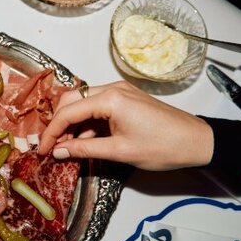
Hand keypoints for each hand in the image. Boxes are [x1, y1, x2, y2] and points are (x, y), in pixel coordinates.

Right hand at [37, 80, 213, 170]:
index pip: (68, 111)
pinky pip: (96, 107)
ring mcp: (119, 92)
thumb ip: (85, 149)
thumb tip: (59, 152)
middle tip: (50, 146)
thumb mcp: (119, 151)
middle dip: (57, 123)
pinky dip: (85, 122)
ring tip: (65, 147)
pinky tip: (83, 141)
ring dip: (70, 123)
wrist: (197, 142)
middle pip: (71, 100)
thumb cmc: (163, 146)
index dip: (51, 132)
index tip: (43, 150)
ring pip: (82, 103)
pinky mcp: (125, 100)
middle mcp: (112, 89)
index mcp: (110, 99)